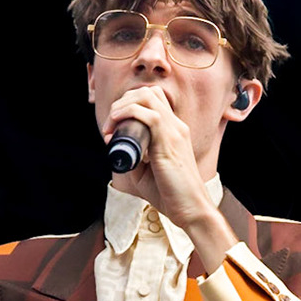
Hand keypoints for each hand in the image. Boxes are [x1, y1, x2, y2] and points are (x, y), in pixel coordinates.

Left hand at [106, 85, 215, 227]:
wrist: (190, 208)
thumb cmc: (170, 194)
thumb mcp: (145, 172)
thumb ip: (135, 157)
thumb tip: (117, 147)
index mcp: (174, 131)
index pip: (154, 100)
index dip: (130, 104)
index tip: (114, 125)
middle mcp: (176, 126)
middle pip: (148, 92)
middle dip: (123, 101)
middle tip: (110, 125)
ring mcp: (174, 131)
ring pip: (147, 97)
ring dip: (123, 106)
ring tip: (111, 125)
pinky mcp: (169, 141)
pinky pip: (148, 114)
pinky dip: (128, 114)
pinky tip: (116, 126)